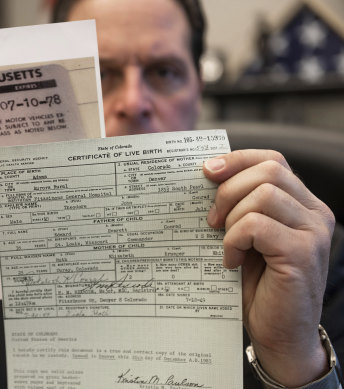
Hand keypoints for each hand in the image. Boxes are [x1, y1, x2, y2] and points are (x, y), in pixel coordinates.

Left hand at [204, 150, 334, 386]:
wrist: (277, 334)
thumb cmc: (257, 285)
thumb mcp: (246, 238)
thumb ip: (239, 207)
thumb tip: (206, 177)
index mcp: (302, 204)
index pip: (272, 161)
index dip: (237, 160)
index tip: (207, 171)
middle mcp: (314, 214)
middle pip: (269, 170)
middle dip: (229, 189)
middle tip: (211, 220)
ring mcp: (312, 233)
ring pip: (263, 194)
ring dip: (231, 217)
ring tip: (224, 243)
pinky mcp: (302, 253)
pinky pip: (256, 225)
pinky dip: (234, 240)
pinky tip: (230, 260)